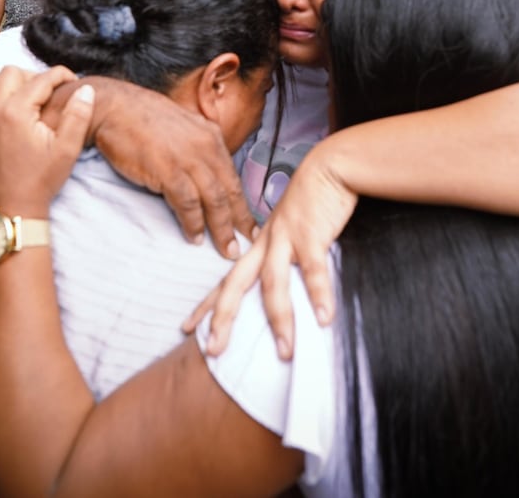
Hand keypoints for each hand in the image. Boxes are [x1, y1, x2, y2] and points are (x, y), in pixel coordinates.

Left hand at [0, 66, 93, 214]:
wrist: (14, 208)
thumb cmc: (42, 179)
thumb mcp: (68, 148)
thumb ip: (78, 115)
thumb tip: (86, 89)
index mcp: (16, 112)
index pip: (40, 79)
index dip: (60, 75)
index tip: (71, 81)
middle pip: (9, 73)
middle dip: (31, 76)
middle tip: (45, 92)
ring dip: (2, 82)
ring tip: (18, 92)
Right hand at [86, 79, 253, 259]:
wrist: (114, 107)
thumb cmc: (142, 119)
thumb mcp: (182, 128)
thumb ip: (197, 149)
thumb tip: (205, 174)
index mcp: (211, 136)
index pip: (233, 176)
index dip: (243, 203)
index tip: (250, 224)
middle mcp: (206, 146)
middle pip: (230, 190)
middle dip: (241, 221)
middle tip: (249, 244)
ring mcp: (188, 158)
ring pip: (215, 200)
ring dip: (222, 229)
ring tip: (227, 250)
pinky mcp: (168, 169)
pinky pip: (188, 202)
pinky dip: (193, 222)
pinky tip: (196, 237)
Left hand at [183, 147, 356, 359]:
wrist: (330, 167)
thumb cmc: (312, 202)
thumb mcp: (290, 230)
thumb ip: (285, 257)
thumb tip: (288, 290)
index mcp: (258, 245)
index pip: (226, 279)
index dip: (207, 304)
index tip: (188, 329)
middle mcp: (265, 244)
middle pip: (236, 284)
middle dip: (224, 318)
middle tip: (214, 351)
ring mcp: (285, 239)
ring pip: (274, 284)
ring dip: (281, 321)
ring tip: (285, 351)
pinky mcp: (310, 234)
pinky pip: (314, 271)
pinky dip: (318, 295)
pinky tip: (323, 319)